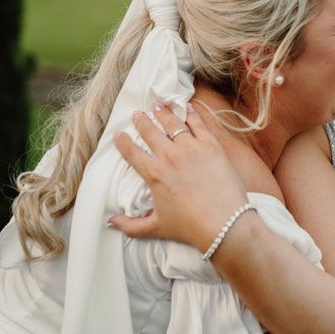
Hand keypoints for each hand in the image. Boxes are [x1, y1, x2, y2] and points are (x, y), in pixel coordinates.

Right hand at [108, 102, 248, 251]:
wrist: (223, 222)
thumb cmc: (189, 227)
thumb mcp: (156, 228)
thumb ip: (131, 225)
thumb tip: (110, 222)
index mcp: (153, 173)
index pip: (132, 152)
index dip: (123, 142)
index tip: (119, 134)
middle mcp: (169, 156)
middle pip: (151, 132)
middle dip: (142, 121)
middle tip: (138, 113)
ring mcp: (192, 148)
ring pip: (174, 124)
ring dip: (164, 113)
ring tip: (159, 105)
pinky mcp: (212, 146)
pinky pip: (199, 124)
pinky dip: (192, 114)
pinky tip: (188, 107)